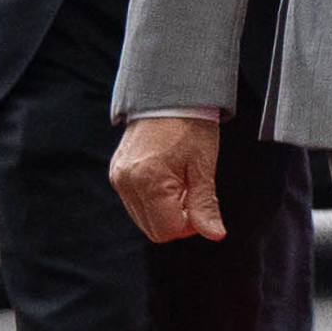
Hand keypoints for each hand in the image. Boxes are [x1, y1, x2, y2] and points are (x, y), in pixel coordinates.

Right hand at [111, 114, 228, 242]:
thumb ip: (205, 204)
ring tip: (180, 183)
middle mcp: (126, 182)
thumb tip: (214, 234)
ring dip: (165, 210)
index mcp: (149, 180)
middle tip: (192, 192)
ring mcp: (119, 177)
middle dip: (177, 219)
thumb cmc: (190, 125)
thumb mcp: (203, 166)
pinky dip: (153, 200)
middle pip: (153, 229)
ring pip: (143, 218)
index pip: (167, 230)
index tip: (201, 206)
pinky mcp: (117, 173)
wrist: (168, 95)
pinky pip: (135, 203)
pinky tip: (168, 180)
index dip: (190, 226)